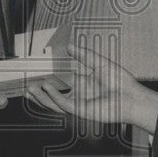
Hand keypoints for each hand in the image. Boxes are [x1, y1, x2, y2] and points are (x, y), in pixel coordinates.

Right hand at [25, 42, 157, 132]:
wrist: (131, 96)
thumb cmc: (120, 82)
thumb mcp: (98, 62)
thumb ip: (83, 55)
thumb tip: (70, 46)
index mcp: (82, 85)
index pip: (60, 84)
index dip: (47, 81)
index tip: (36, 75)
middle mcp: (78, 95)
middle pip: (53, 96)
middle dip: (39, 93)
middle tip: (27, 87)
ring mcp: (79, 103)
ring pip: (54, 103)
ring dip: (42, 97)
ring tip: (31, 89)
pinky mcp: (81, 110)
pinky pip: (64, 104)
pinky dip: (53, 96)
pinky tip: (46, 88)